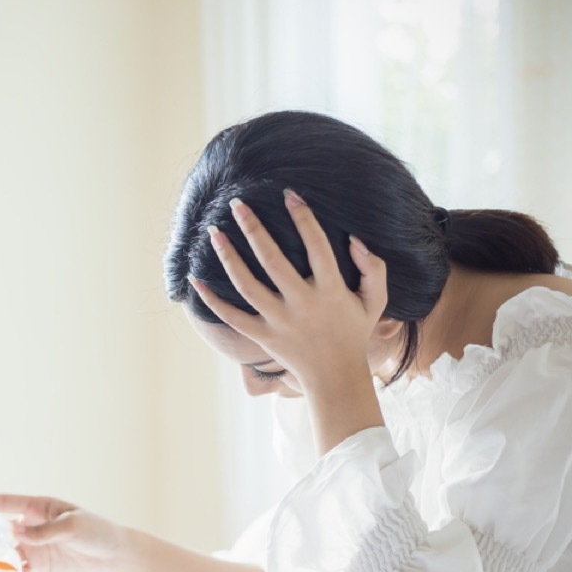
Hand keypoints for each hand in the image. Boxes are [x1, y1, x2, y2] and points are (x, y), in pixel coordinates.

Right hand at [0, 494, 129, 571]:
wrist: (116, 555)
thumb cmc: (98, 532)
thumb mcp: (74, 526)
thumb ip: (46, 530)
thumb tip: (17, 532)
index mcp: (37, 508)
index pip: (3, 504)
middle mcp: (29, 525)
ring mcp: (32, 546)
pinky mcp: (38, 566)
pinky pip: (13, 570)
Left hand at [191, 190, 388, 393]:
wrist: (335, 377)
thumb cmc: (353, 332)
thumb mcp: (375, 301)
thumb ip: (372, 268)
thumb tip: (354, 239)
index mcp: (331, 290)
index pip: (317, 247)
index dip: (304, 219)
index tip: (289, 195)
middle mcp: (302, 304)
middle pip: (273, 261)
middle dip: (254, 229)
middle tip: (237, 204)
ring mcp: (279, 321)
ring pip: (247, 286)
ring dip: (228, 257)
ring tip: (213, 232)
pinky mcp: (262, 336)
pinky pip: (232, 317)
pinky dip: (212, 301)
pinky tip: (196, 280)